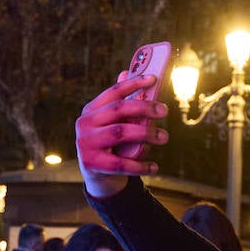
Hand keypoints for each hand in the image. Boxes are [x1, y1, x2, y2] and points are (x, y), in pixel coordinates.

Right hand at [75, 74, 169, 197]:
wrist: (98, 178)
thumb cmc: (111, 145)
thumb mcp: (114, 124)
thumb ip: (120, 103)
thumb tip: (126, 72)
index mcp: (91, 110)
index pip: (113, 92)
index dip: (134, 83)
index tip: (154, 78)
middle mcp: (85, 124)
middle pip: (118, 110)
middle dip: (144, 107)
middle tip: (164, 110)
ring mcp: (86, 143)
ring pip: (120, 133)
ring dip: (146, 133)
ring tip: (164, 137)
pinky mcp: (92, 164)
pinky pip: (120, 163)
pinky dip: (140, 165)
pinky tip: (154, 166)